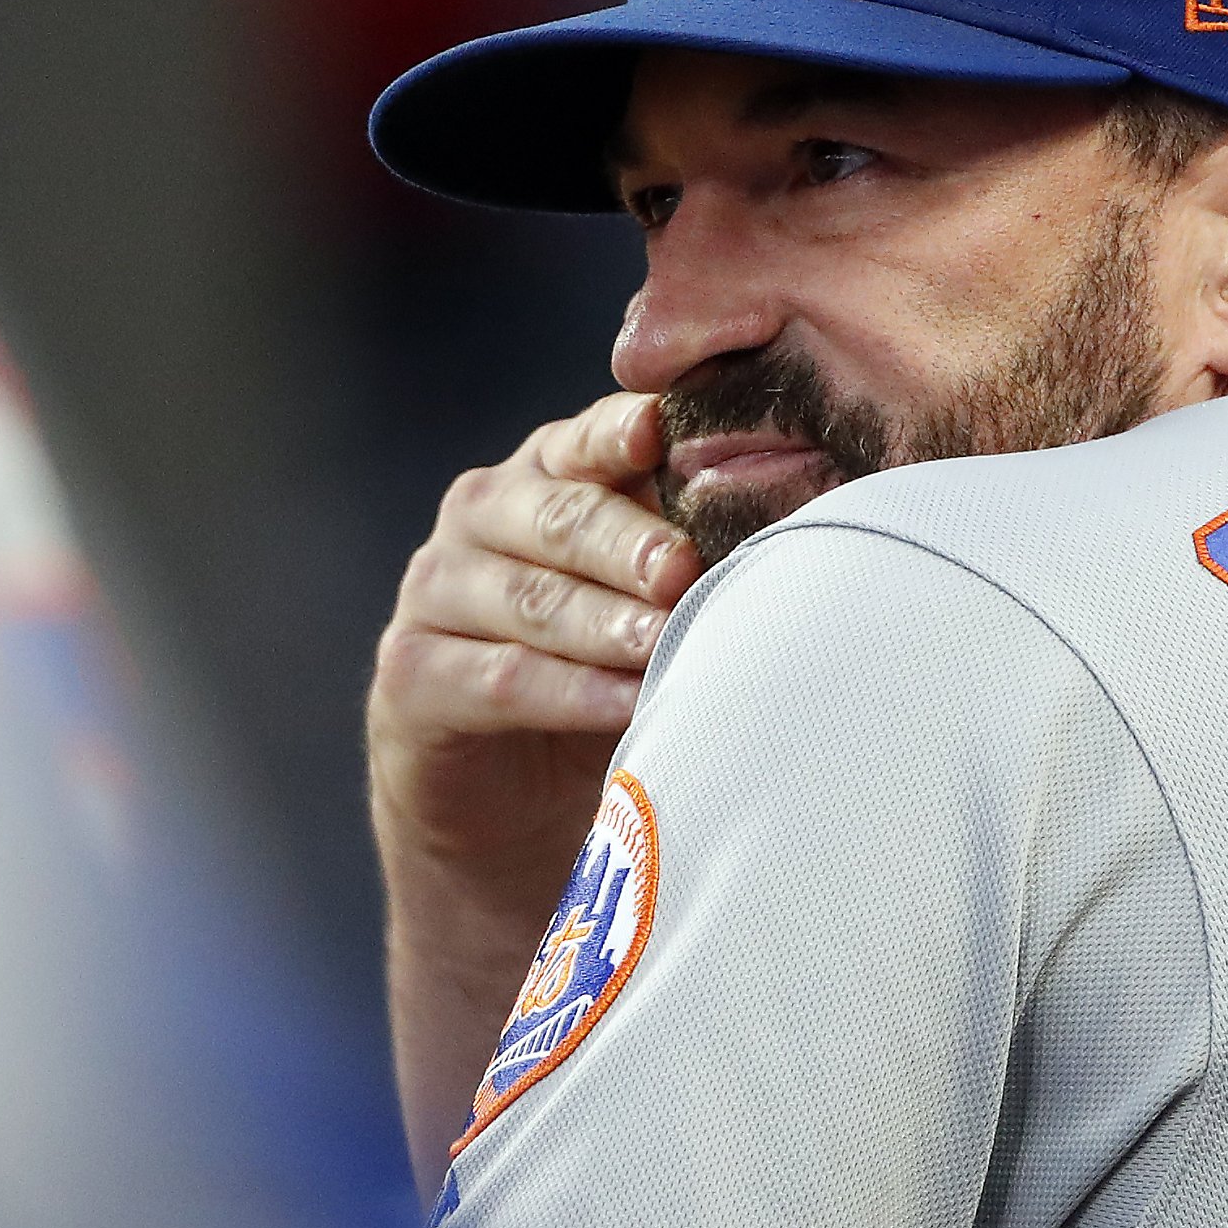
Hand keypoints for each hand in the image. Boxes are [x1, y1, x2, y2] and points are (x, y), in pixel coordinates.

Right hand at [366, 391, 702, 1182]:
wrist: (515, 795)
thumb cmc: (616, 664)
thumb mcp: (657, 594)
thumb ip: (701, 543)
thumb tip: (816, 514)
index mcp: (551, 469)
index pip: (590, 435)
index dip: (626, 433)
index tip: (667, 440)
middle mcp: (485, 514)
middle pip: (561, 515)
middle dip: (629, 541)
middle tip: (687, 567)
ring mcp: (436, 590)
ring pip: (530, 598)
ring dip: (605, 623)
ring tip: (668, 642)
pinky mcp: (411, 676)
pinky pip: (498, 678)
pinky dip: (569, 692)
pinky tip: (628, 703)